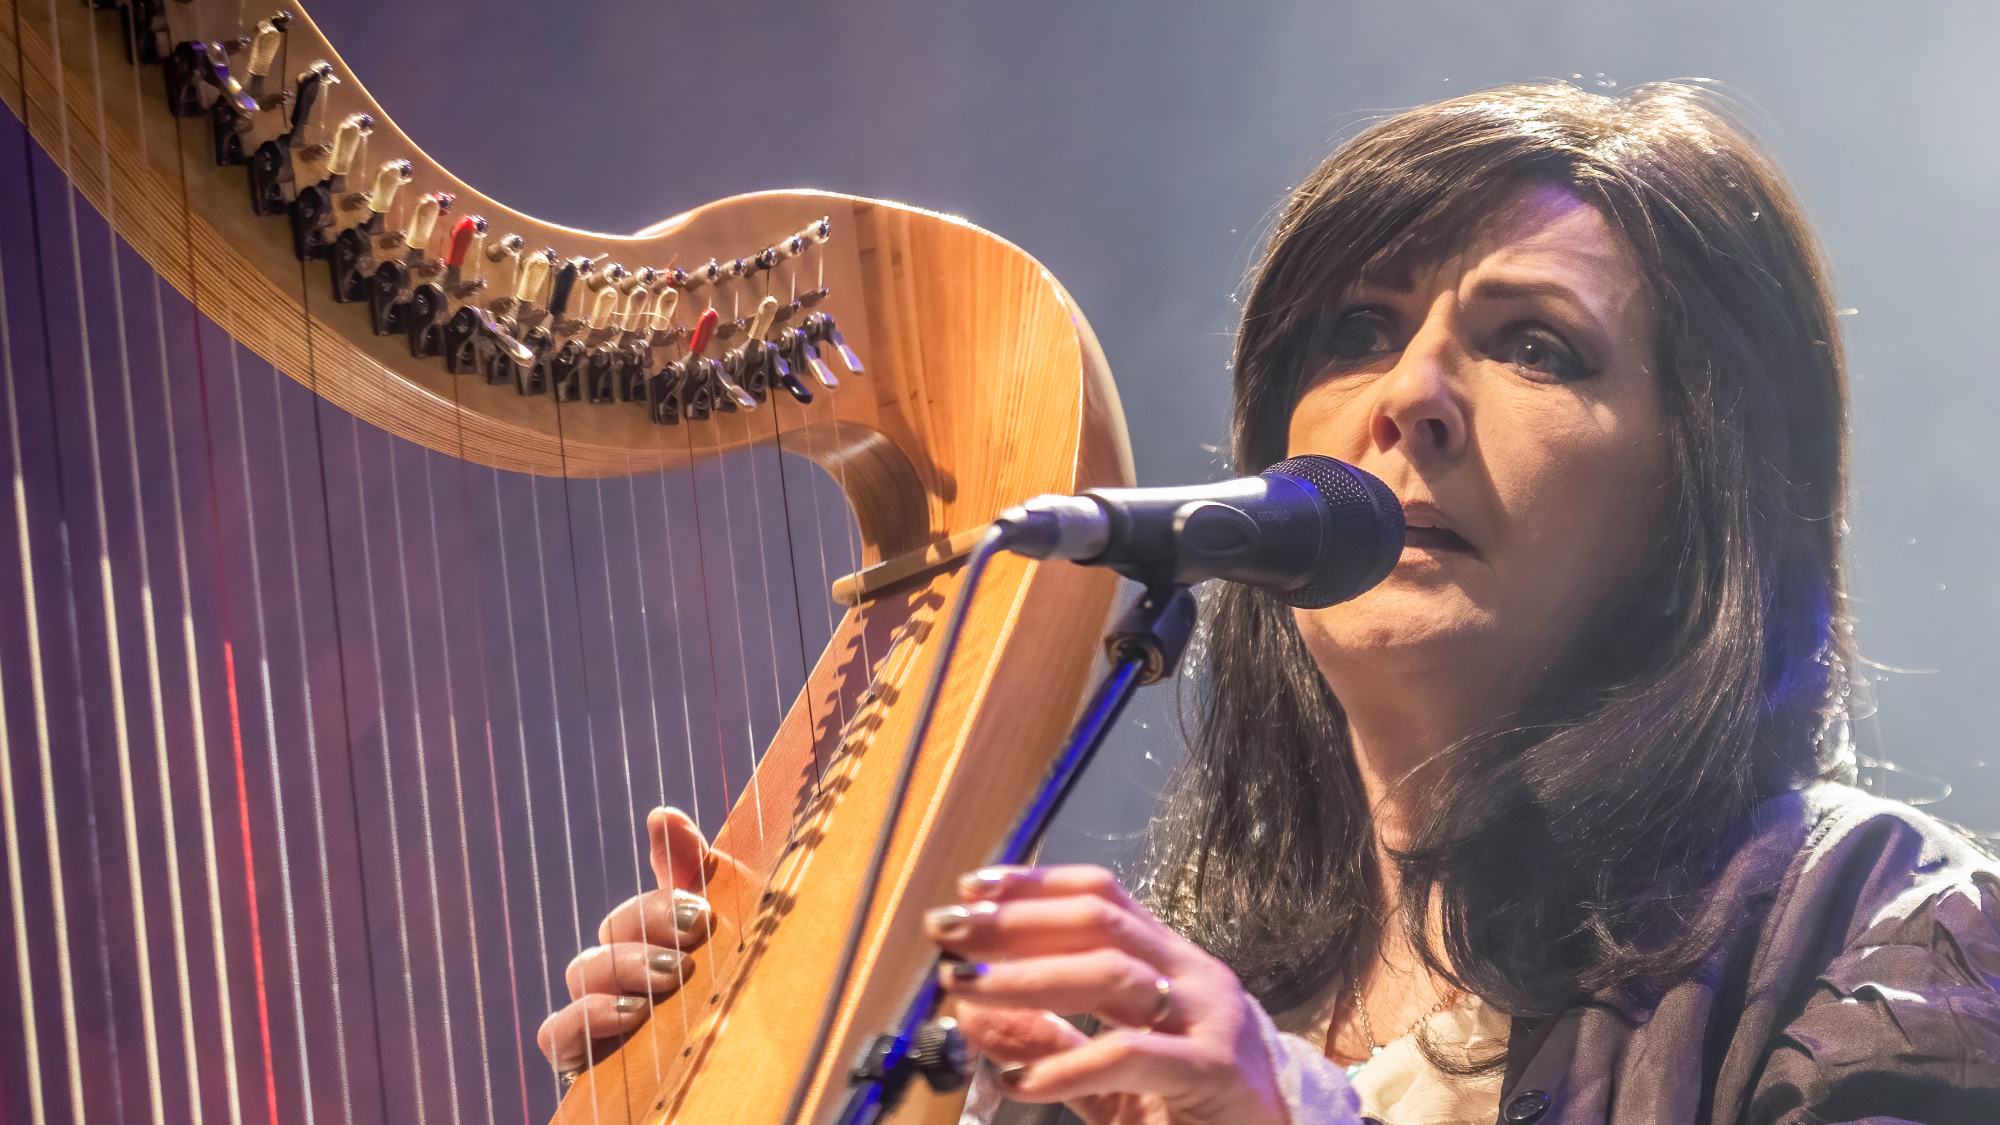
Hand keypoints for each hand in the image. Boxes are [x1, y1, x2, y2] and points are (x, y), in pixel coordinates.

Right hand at [536, 807, 715, 1077]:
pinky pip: (556, 1030)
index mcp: (674, 935)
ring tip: (670, 976)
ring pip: (584, 967)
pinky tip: (629, 1012)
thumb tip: (660, 814)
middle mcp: (633, 967)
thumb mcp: (741, 941)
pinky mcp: (583, 1055)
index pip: (665, 882)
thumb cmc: (738, 1007)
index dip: (673, 859)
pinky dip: (584, 1016)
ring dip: (626, 964)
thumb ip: (705, 876)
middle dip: (655, 918)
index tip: (692, 859)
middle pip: (619, 922)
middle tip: (698, 931)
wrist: (737, 1094)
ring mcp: (603, 1010)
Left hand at [927, 865, 1287, 1124]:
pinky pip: (1130, 1055)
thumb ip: (1045, 1038)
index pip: (1102, 897)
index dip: (1036, 885)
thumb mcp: (1103, 1072)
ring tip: (965, 992)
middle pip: (1098, 924)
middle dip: (1015, 922)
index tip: (972, 886)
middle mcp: (1194, 976)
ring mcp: (1210, 1020)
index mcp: (1171, 962)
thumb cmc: (1189, 1111)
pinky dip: (1066, 1066)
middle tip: (947, 933)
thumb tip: (968, 1008)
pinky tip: (1018, 1081)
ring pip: (1111, 974)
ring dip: (1027, 978)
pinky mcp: (1214, 1073)